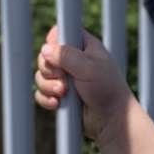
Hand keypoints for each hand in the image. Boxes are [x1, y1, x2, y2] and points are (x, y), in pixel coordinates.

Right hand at [34, 27, 132, 149]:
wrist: (112, 119)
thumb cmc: (107, 89)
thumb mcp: (89, 67)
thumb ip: (67, 56)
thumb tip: (45, 50)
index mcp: (83, 46)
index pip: (59, 33)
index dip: (54, 43)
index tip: (59, 55)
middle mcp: (73, 60)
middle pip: (45, 56)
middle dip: (49, 69)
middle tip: (63, 79)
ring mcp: (65, 78)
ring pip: (41, 76)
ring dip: (48, 86)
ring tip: (63, 94)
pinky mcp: (59, 96)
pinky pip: (40, 93)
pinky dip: (45, 98)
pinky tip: (57, 104)